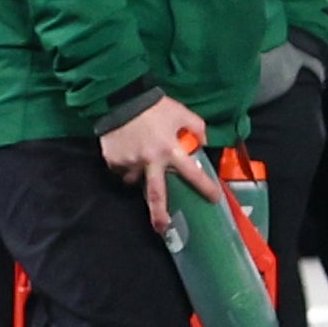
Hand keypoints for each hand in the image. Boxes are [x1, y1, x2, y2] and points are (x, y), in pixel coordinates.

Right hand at [97, 94, 223, 237]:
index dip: (205, 187)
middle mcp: (150, 161)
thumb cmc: (154, 105)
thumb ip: (196, 128)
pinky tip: (127, 150)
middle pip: (156, 194)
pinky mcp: (113, 160)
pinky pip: (121, 169)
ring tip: (140, 159)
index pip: (191, 174)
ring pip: (136, 179)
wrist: (121, 98)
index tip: (214, 199)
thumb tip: (202, 142)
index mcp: (169, 150)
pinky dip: (125, 164)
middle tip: (162, 228)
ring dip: (140, 175)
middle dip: (159, 214)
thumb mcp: (181, 112)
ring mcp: (130, 162)